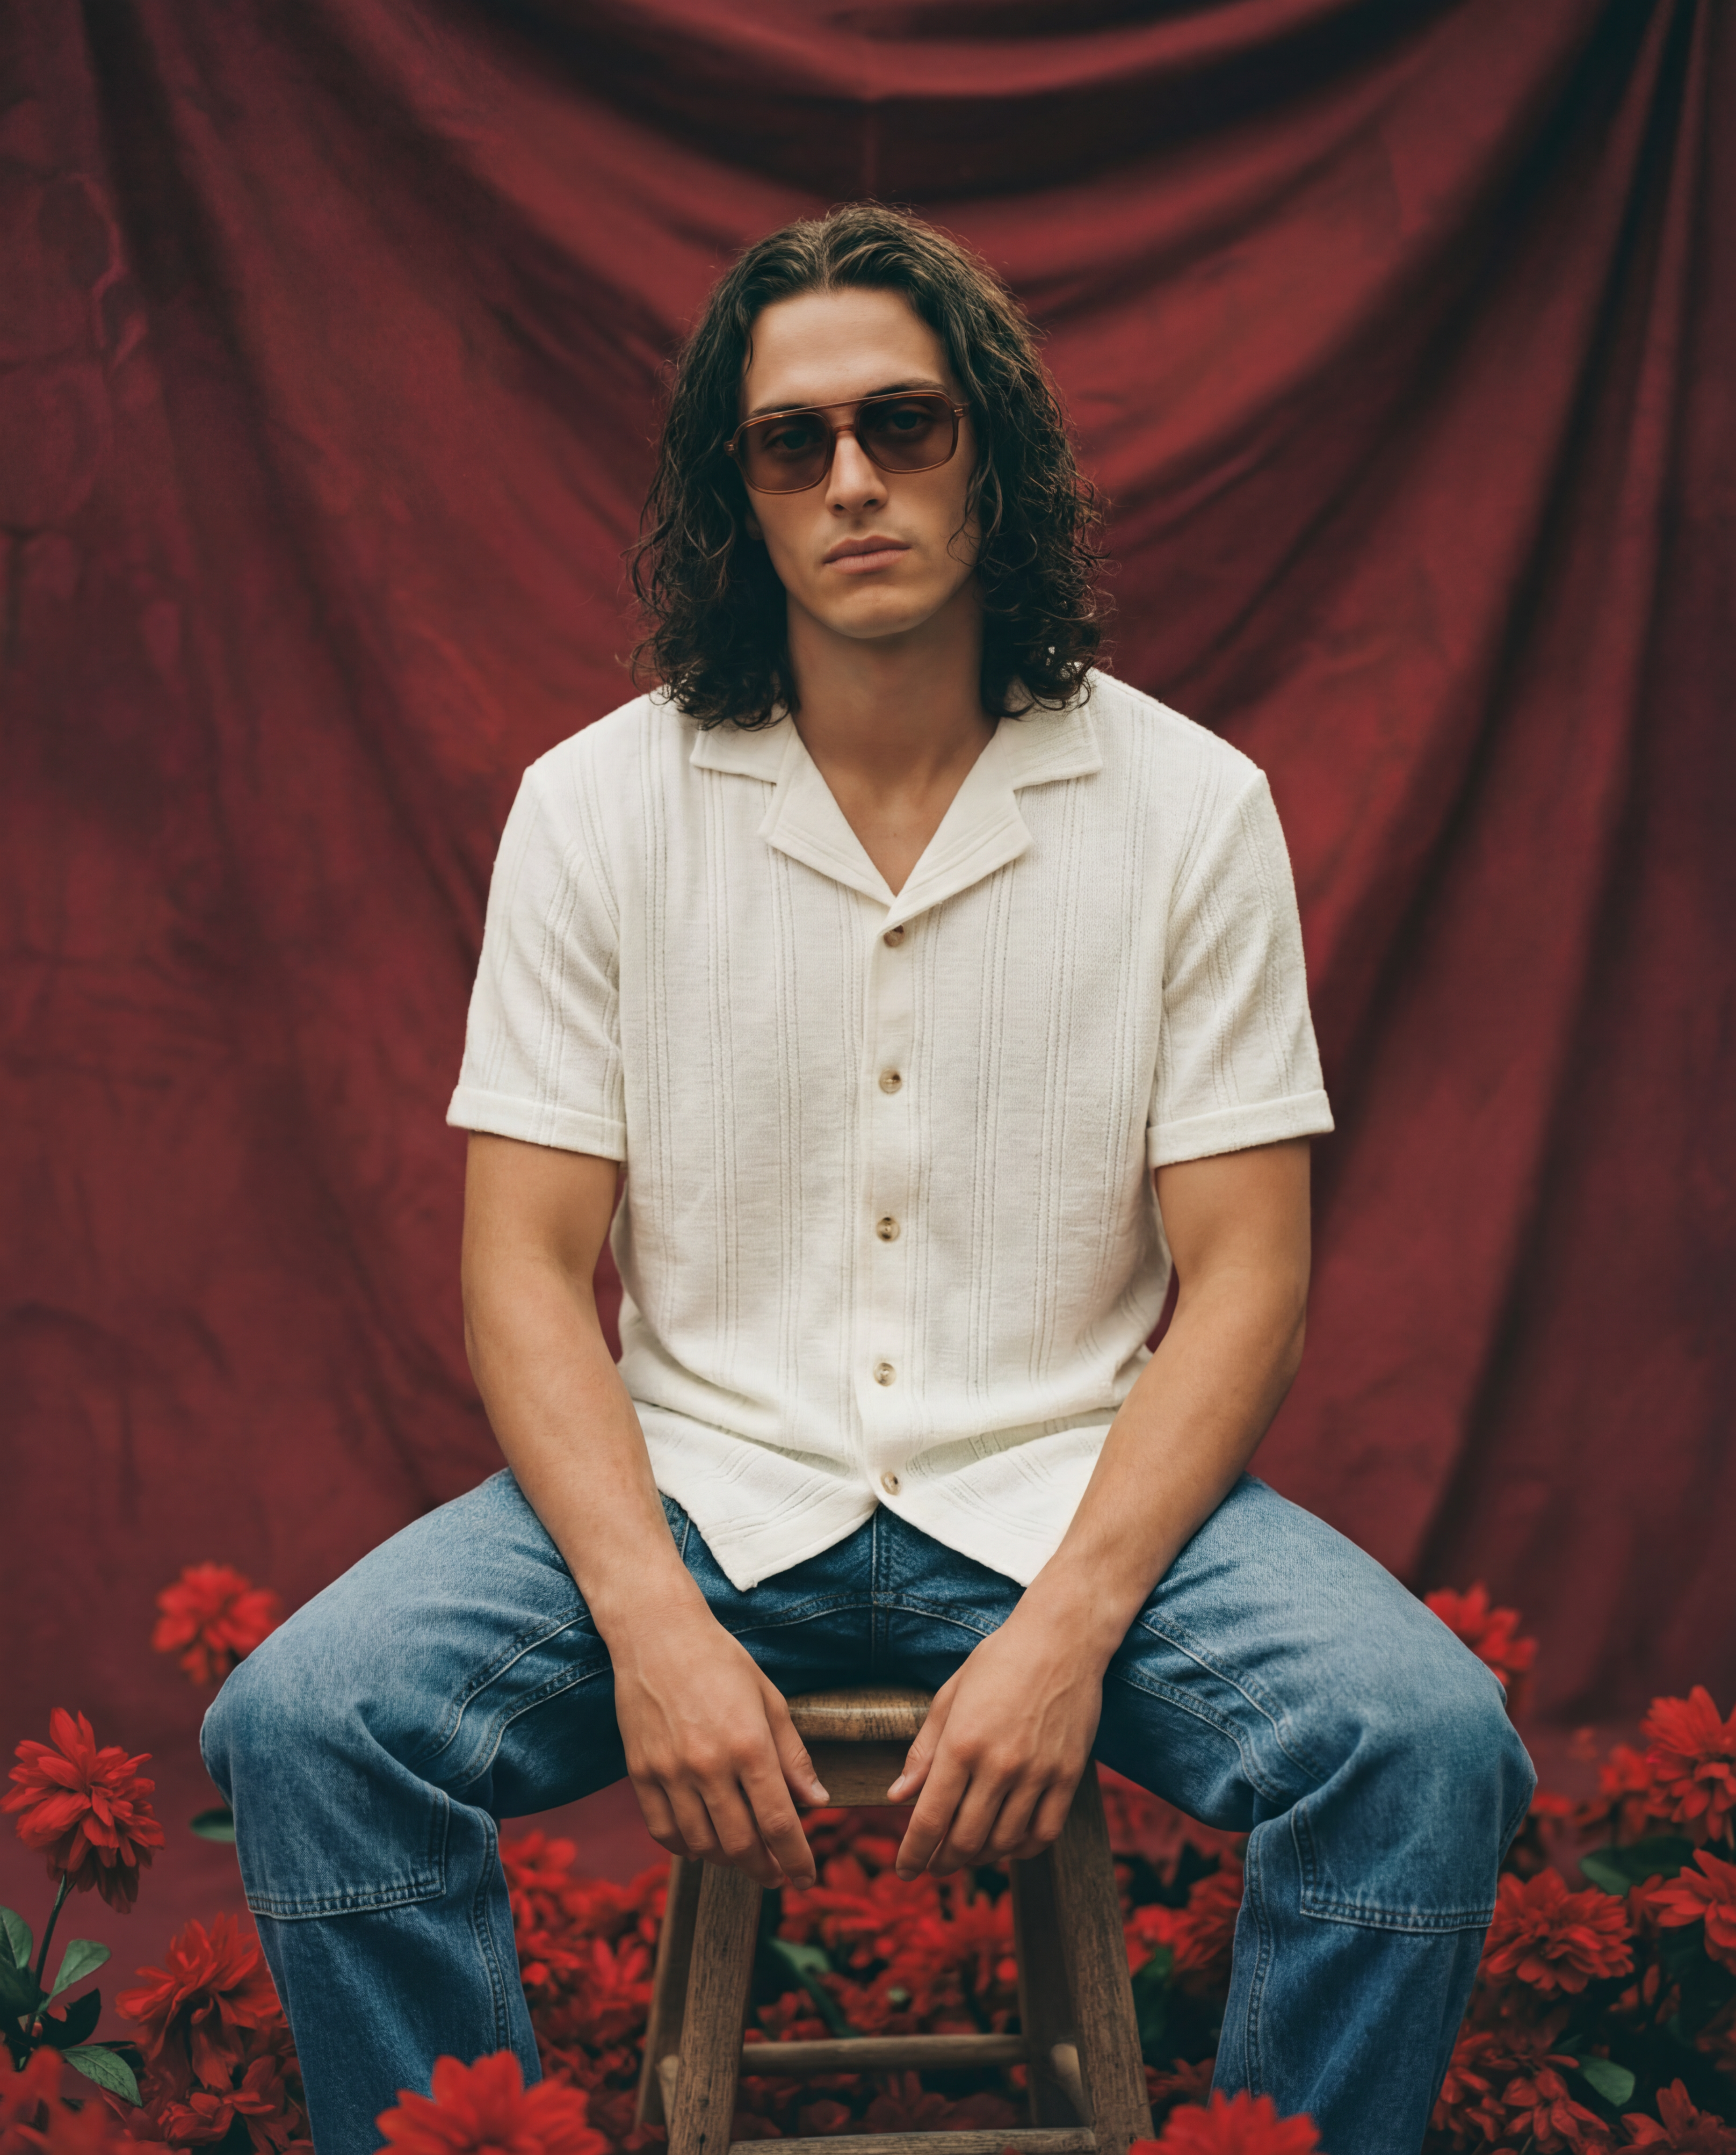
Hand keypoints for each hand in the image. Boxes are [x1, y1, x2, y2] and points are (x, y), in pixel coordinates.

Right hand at [610, 1599, 829, 1887]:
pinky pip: (663, 1832)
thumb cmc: (720, 1662)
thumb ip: (793, 1755)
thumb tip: (817, 1801)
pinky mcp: (641, 1774)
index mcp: (749, 1745)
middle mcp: (709, 1765)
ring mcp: (670, 1772)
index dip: (797, 1859)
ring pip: (702, 1845)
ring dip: (727, 1861)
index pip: (779, 1823)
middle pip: (741, 1844)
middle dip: (764, 1869)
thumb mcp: (770, 1700)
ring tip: (742, 1856)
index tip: (807, 1879)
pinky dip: (685, 1848)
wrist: (657, 1635)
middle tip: (775, 1875)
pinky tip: (701, 1844)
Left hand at [887, 1605, 1104, 1876]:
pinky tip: (1009, 1844)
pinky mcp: (1069, 1775)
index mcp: (962, 1743)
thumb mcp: (950, 1697)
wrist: (1062, 1639)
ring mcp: (1038, 1773)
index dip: (913, 1853)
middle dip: (943, 1861)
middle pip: (965, 1839)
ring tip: (967, 1854)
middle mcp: (999, 1764)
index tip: (904, 1871)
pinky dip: (1023, 1849)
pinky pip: (1045, 1832)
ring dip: (980, 1857)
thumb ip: (923, 1751)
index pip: (929, 1818)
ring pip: (1004, 1842)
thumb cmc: (999, 1661)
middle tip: (934, 1866)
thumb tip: (897, 1796)